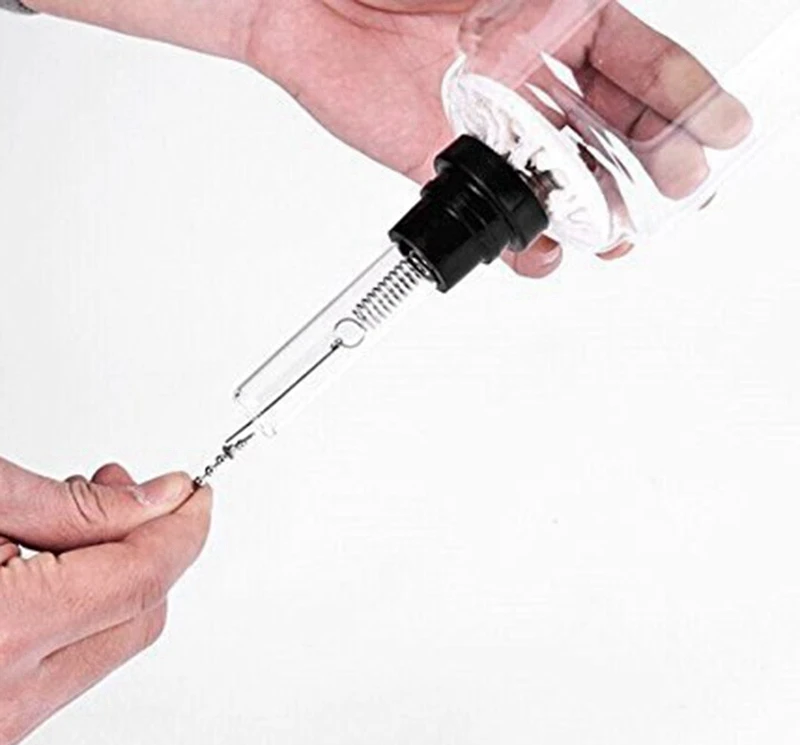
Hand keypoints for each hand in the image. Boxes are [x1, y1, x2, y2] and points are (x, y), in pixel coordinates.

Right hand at [0, 459, 210, 744]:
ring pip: (111, 642)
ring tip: (83, 515)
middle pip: (141, 615)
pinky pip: (70, 662)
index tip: (198, 494)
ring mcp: (0, 721)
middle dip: (155, 546)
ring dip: (118, 574)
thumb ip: (72, 506)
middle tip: (139, 491)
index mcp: (4, 634)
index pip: (144, 577)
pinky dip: (82, 607)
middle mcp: (6, 697)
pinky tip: (56, 563)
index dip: (184, 527)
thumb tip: (157, 497)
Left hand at [27, 0, 750, 275]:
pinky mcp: (451, 170)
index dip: (687, 98)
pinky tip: (542, 255)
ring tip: (618, 235)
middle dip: (657, 166)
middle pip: (617, 133)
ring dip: (601, 216)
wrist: (310, 7)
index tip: (724, 131)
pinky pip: (497, 217)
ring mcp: (498, 132)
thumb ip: (559, 4)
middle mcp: (536, 84)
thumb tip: (595, 11)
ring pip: (567, 184)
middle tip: (680, 190)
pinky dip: (521, 245)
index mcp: (561, 24)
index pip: (643, 66)